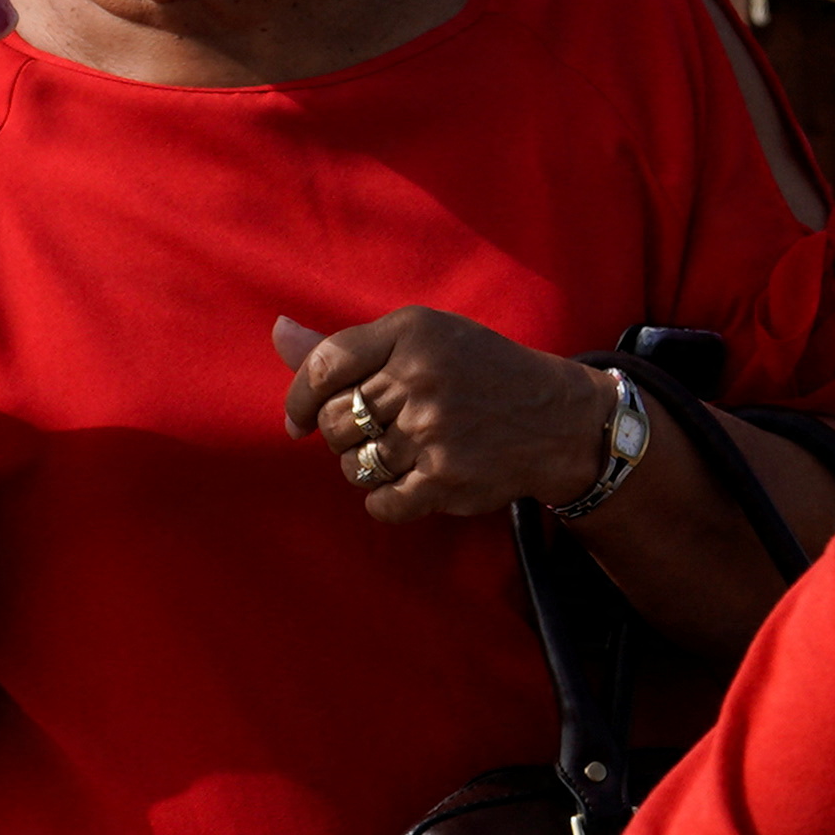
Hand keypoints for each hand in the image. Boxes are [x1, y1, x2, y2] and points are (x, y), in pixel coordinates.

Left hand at [273, 310, 627, 524]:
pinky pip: (381, 502)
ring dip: (366, 467)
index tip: (298, 420)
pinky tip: (411, 483)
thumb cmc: (476, 372)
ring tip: (400, 454)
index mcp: (411, 332)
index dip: (298, 399)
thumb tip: (277, 332)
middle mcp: (420, 376)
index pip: (323, 366)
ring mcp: (432, 430)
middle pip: (333, 421)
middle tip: (375, 433)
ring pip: (352, 464)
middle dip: (342, 434)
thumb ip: (348, 346)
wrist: (556, 419)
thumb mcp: (422, 340)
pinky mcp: (446, 478)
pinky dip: (387, 500)